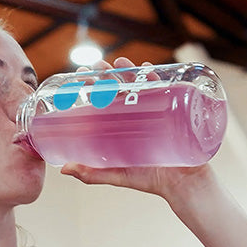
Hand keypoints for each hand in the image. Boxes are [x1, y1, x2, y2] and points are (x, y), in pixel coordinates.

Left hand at [61, 56, 213, 201]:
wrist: (183, 185)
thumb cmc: (150, 180)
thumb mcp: (117, 176)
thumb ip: (91, 174)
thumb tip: (63, 169)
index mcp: (123, 127)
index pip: (104, 103)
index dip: (93, 89)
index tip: (80, 77)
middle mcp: (138, 117)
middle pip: (120, 90)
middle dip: (108, 75)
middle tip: (96, 65)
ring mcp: (155, 113)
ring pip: (140, 86)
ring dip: (129, 71)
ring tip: (118, 61)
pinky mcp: (173, 112)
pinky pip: (165, 90)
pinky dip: (155, 78)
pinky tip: (146, 68)